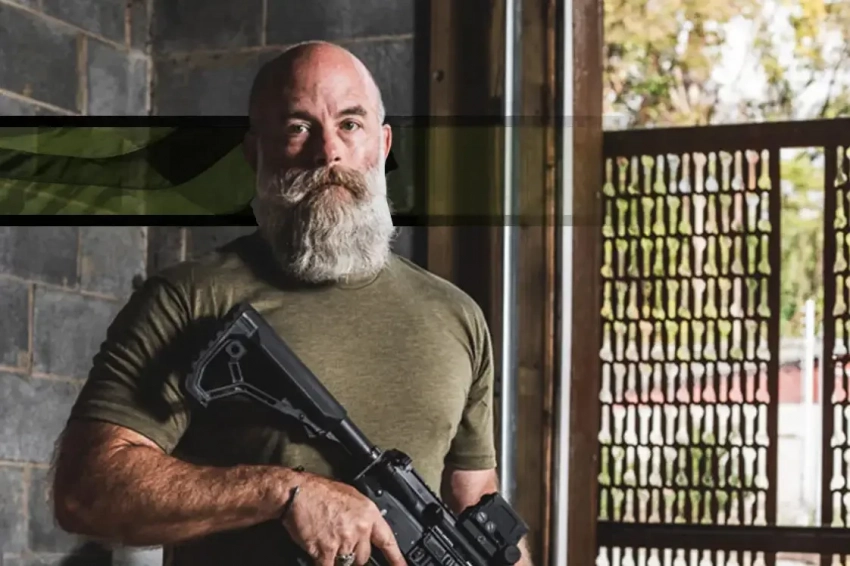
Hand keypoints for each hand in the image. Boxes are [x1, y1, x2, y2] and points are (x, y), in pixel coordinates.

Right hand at [281, 472, 405, 565]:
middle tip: (339, 541)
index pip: (387, 540)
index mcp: (369, 513)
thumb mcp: (350, 497)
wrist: (298, 493)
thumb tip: (365, 529)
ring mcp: (344, 540)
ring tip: (326, 539)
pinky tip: (320, 554)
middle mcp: (360, 527)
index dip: (396, 558)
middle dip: (353, 554)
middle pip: (364, 556)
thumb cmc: (319, 492)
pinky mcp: (327, 550)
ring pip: (347, 562)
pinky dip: (325, 563)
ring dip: (337, 557)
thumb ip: (361, 516)